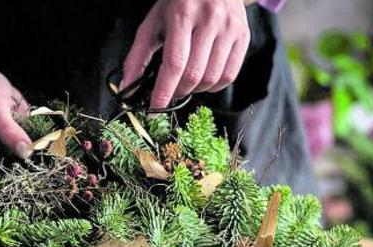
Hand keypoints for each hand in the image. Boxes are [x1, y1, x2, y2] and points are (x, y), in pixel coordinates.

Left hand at [122, 0, 249, 108]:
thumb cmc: (178, 4)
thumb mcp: (154, 22)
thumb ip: (138, 56)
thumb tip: (128, 89)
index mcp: (183, 13)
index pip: (174, 63)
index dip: (164, 91)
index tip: (154, 109)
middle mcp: (210, 18)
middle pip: (194, 74)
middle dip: (178, 92)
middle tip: (169, 93)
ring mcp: (230, 27)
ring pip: (212, 78)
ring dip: (195, 90)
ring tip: (186, 83)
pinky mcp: (244, 35)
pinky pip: (230, 75)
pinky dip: (214, 86)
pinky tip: (204, 79)